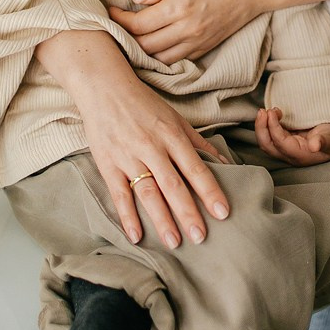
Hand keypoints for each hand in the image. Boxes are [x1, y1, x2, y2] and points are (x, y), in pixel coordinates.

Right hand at [78, 71, 231, 249]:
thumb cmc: (144, 103)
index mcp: (171, 136)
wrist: (104, 87)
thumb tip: (225, 163)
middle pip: (173, 185)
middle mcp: (152, 147)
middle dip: (188, 212)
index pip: (195, 169)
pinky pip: (119, 194)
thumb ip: (199, 143)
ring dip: (162, 219)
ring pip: (148, 192)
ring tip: (174, 242)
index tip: (223, 213)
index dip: (210, 191)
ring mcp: (128, 157)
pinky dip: (127, 216)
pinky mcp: (108, 164)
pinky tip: (136, 236)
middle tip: (201, 237)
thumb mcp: (175, 118)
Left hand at [109, 0, 265, 63]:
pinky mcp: (205, 47)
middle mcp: (188, 29)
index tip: (110, 11)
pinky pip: (176, 60)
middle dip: (125, 38)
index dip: (119, 20)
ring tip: (130, 38)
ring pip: (158, 58)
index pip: (139, 23)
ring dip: (140, 51)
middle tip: (115, 26)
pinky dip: (159, 56)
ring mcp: (198, 42)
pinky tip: (151, 46)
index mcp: (181, 7)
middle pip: (144, 45)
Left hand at [254, 109, 329, 165]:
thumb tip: (315, 146)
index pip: (280, 143)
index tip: (273, 111)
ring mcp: (286, 149)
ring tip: (266, 111)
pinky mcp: (285, 141)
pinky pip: (270, 136)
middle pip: (268, 146)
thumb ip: (323, 141)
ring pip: (266, 142)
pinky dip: (267, 126)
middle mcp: (290, 155)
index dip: (273, 127)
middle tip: (264, 111)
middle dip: (261, 128)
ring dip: (262, 127)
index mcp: (300, 155)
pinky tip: (270, 114)